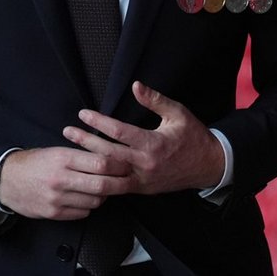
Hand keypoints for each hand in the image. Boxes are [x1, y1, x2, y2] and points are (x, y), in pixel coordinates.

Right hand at [0, 147, 132, 220]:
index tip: (127, 165)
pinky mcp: (53, 213)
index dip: (119, 166)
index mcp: (63, 159)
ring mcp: (57, 199)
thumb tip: (112, 159)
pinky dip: (89, 206)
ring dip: (104, 196)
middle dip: (120, 184)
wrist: (6, 180)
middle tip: (127, 181)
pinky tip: (87, 198)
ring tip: (103, 188)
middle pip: (102, 185)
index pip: (101, 164)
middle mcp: (61, 179)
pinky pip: (83, 212)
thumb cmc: (36, 163)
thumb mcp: (57, 151)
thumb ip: (83, 155)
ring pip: (95, 201)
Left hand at [62, 81, 225, 195]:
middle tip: (68, 131)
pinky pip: (115, 187)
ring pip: (108, 174)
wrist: (208, 165)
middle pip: (107, 153)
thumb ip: (155, 100)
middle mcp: (145, 163)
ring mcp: (142, 179)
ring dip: (87, 163)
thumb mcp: (178, 114)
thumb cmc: (194, 137)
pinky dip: (99, 181)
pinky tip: (86, 174)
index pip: (119, 132)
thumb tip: (135, 86)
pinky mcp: (142, 189)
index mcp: (153, 143)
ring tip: (70, 153)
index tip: (84, 114)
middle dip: (85, 141)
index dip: (99, 122)